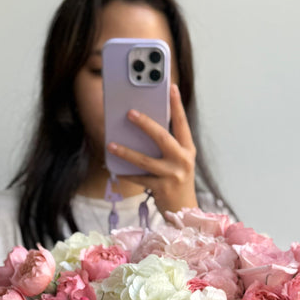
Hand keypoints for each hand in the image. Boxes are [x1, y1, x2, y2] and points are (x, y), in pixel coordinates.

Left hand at [106, 84, 197, 215]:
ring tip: (111, 144)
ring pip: (145, 160)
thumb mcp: (178, 161)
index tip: (171, 87)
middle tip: (130, 113)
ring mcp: (172, 175)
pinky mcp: (161, 189)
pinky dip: (126, 173)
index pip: (182, 124)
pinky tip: (115, 168)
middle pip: (162, 137)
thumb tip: (142, 127)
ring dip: (126, 152)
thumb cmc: (177, 182)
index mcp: (188, 150)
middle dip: (145, 123)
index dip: (177, 105)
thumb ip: (167, 145)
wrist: (184, 212)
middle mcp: (182, 161)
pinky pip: (139, 178)